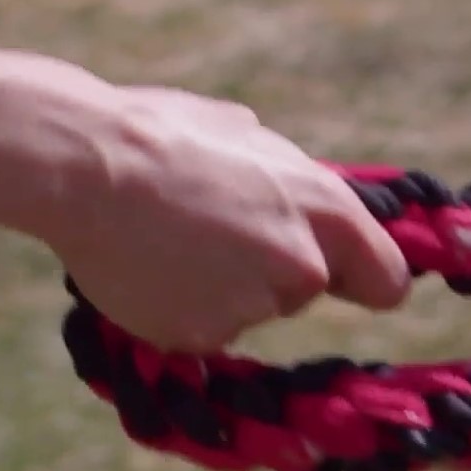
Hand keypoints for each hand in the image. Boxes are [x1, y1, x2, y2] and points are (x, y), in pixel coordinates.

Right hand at [39, 88, 410, 352]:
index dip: (365, 278)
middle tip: (215, 231)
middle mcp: (302, 265)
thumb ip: (289, 180)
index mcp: (325, 209)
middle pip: (307, 288)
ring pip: (252, 307)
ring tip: (169, 237)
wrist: (83, 165)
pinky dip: (181, 306)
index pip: (386, 279)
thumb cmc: (161, 134)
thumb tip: (302, 192)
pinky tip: (148, 266)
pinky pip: (204, 326)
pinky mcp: (203, 336)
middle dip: (275, 270)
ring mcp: (253, 307)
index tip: (349, 280)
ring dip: (223, 286)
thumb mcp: (247, 136)